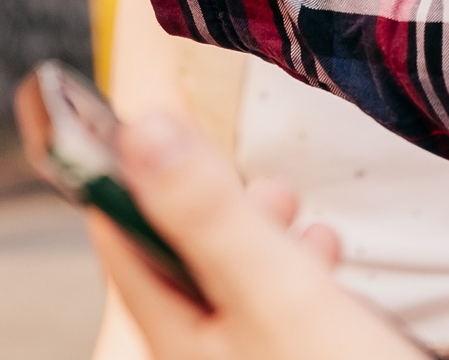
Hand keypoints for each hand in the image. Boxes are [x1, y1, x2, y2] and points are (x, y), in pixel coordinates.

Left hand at [95, 109, 421, 359]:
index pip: (121, 235)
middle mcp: (200, 356)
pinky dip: (292, 275)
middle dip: (201, 198)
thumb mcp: (273, 294)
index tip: (130, 114)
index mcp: (175, 335)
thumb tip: (140, 131)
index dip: (123, 169)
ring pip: (229, 289)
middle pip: (176, 261)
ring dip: (253, 234)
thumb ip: (208, 215)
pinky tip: (326, 264)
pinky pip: (273, 317)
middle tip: (221, 152)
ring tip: (288, 204)